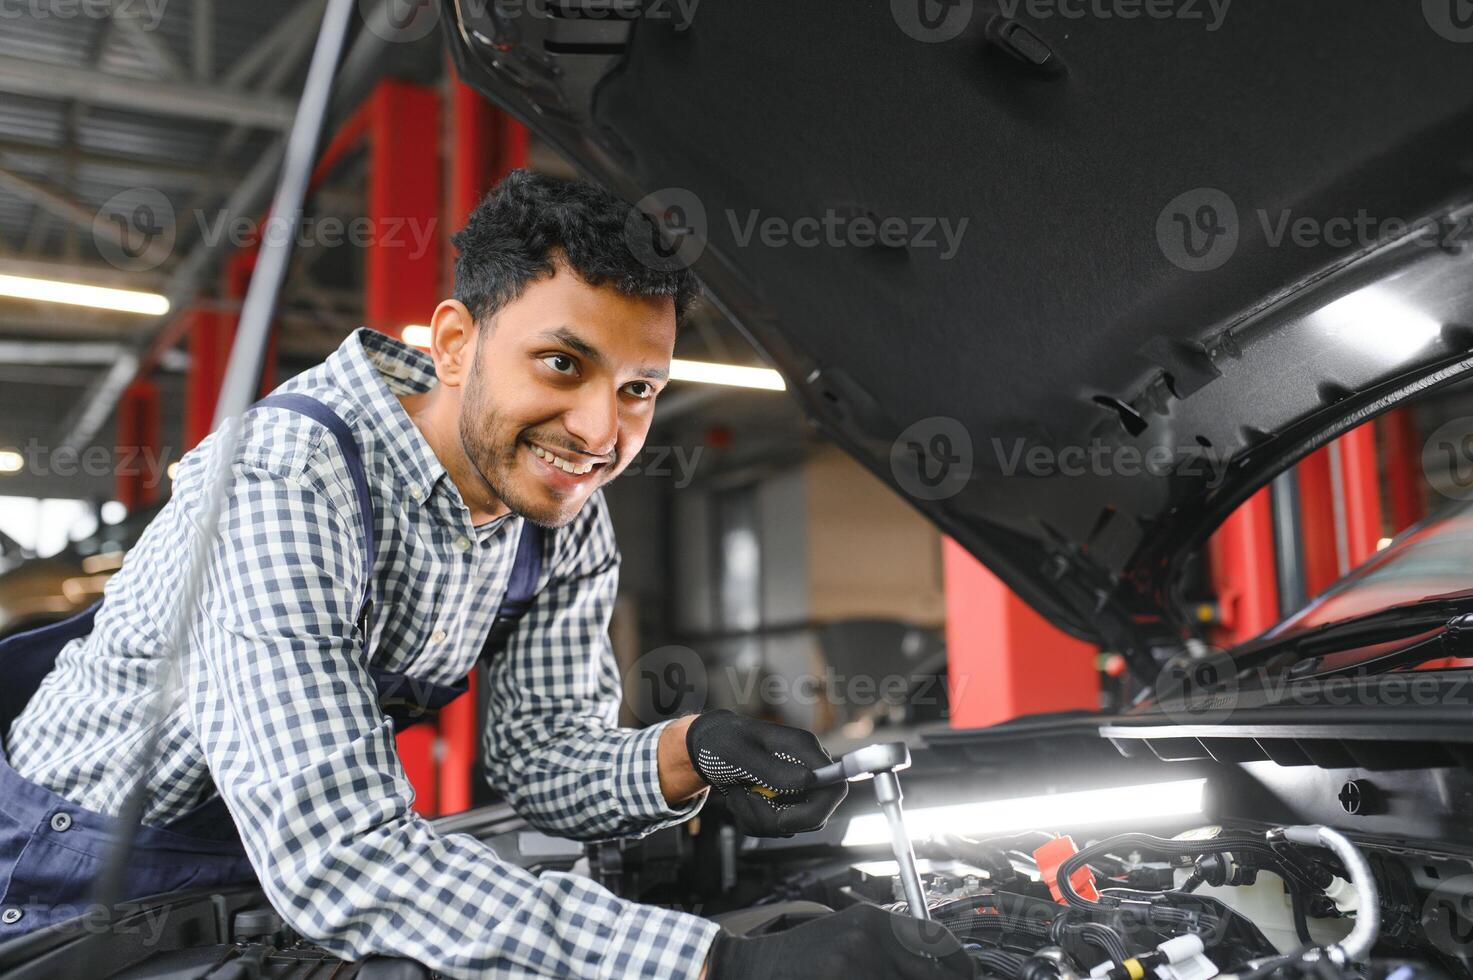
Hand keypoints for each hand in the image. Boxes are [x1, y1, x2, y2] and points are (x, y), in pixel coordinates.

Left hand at [684, 709, 847, 836]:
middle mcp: (806, 770)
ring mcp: (795, 789)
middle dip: (774, 818)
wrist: (706, 750)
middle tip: (745, 798)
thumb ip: (774, 769)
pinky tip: (740, 798)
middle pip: (813, 817)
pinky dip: (751, 819)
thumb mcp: (741, 754)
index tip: (782, 819)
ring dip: (757, 817)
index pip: (835, 787)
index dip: (817, 810)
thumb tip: (810, 781)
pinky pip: (773, 828)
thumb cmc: (722, 742)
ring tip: (737, 792)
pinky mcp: (782, 803)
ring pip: (789, 827)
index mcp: (803, 750)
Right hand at [705, 904, 974, 978]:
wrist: (757, 968)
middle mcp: (866, 941)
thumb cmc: (808, 953)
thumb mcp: (851, 933)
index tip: (968, 973)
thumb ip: (893, 945)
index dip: (960, 963)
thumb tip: (941, 964)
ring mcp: (853, 969)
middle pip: (929, 976)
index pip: (936, 939)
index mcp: (873, 920)